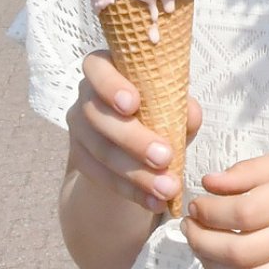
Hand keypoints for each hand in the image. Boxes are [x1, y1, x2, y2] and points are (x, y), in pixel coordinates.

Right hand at [64, 49, 201, 214]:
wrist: (133, 142)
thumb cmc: (158, 109)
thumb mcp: (172, 105)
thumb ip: (181, 107)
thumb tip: (189, 114)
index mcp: (107, 69)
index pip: (97, 67)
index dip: (110, 85)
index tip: (132, 104)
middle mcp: (86, 95)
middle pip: (100, 117)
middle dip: (134, 140)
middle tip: (165, 157)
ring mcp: (79, 128)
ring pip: (101, 152)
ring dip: (136, 173)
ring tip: (167, 187)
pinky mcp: (80, 158)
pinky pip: (102, 177)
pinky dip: (131, 191)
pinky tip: (153, 201)